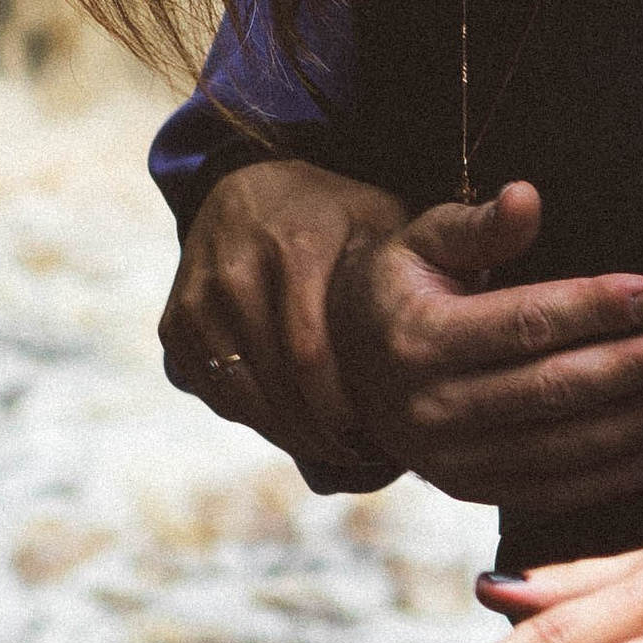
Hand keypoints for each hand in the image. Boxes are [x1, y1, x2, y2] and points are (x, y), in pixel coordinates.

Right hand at [161, 156, 408, 476]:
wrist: (246, 186)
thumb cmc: (333, 215)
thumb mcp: (381, 221)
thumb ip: (423, 261)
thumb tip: (468, 319)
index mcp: (293, 248)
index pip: (310, 354)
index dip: (339, 409)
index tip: (374, 437)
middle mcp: (235, 271)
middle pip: (276, 384)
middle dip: (318, 433)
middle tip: (358, 455)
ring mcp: (197, 299)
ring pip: (240, 396)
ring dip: (285, 434)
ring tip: (330, 449)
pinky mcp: (174, 322)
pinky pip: (213, 391)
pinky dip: (251, 416)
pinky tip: (290, 423)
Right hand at [330, 184, 642, 510]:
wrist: (348, 360)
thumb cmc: (402, 285)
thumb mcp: (423, 240)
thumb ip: (478, 224)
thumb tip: (527, 196)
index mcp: (419, 336)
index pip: (526, 323)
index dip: (598, 308)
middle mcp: (430, 406)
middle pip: (552, 389)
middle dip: (632, 369)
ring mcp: (449, 458)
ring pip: (559, 448)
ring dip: (634, 426)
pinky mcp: (469, 490)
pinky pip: (549, 491)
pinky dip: (609, 477)